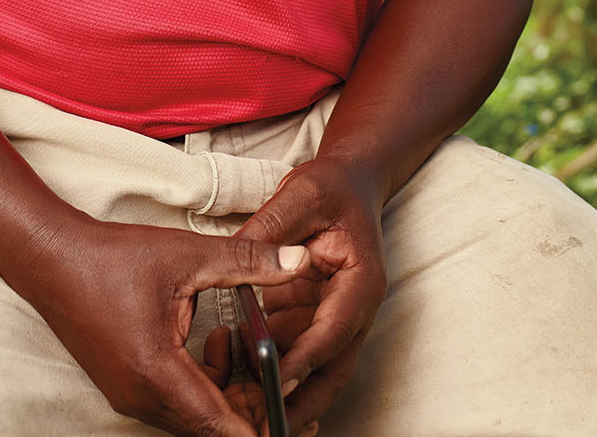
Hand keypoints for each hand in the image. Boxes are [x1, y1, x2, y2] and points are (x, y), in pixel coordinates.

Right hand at [20, 213, 309, 436]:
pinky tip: (211, 340)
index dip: (263, 424)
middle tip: (273, 364)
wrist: (52, 258)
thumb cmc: (113, 257)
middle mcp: (142, 398)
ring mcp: (130, 398)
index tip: (295, 415)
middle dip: (251, 402)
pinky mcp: (126, 389)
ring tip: (233, 338)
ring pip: (195, 418)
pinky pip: (177, 405)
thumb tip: (298, 260)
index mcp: (158, 373)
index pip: (222, 427)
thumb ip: (248, 261)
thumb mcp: (187, 254)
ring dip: (226, 392)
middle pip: (212, 428)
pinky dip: (203, 384)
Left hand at [210, 157, 386, 433]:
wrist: (349, 183)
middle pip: (331, 368)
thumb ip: (270, 229)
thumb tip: (235, 258)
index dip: (306, 358)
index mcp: (361, 282)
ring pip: (311, 368)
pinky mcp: (312, 316)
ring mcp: (333, 316)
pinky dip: (269, 362)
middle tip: (266, 424)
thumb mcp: (301, 195)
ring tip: (245, 405)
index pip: (335, 330)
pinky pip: (292, 349)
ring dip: (282, 386)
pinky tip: (238, 368)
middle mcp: (353, 308)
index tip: (276, 381)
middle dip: (300, 399)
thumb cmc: (332, 187)